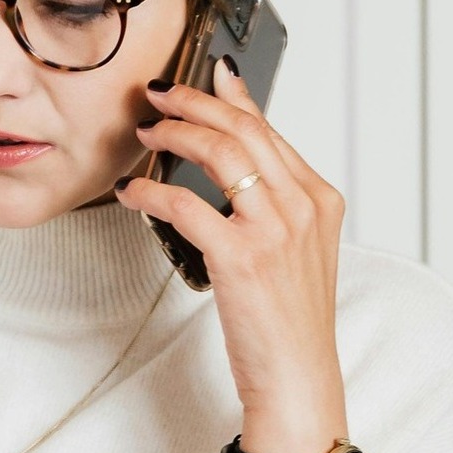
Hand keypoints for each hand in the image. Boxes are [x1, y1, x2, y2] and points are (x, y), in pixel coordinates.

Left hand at [117, 58, 348, 452]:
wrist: (299, 377)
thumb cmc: (289, 321)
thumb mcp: (294, 251)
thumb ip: (271, 204)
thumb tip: (230, 166)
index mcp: (320, 198)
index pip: (270, 130)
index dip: (231, 98)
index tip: (204, 75)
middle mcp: (303, 205)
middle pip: (243, 129)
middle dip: (194, 102)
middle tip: (158, 93)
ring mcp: (276, 229)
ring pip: (219, 153)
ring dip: (174, 133)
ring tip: (145, 131)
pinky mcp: (242, 256)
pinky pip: (186, 204)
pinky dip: (152, 190)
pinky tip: (132, 191)